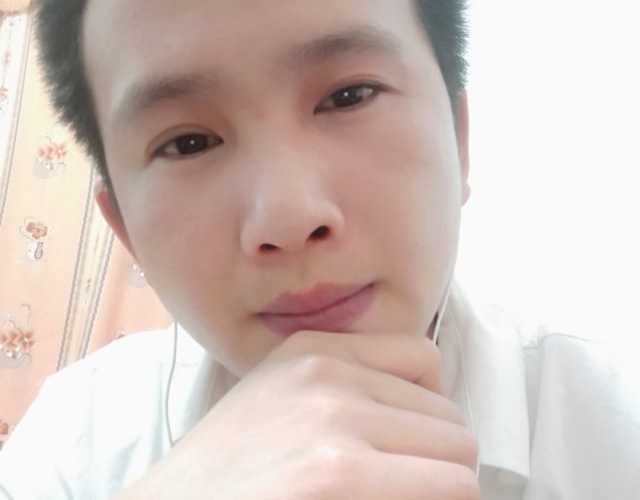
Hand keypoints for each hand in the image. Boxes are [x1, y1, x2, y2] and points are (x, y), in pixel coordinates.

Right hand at [117, 331, 478, 499]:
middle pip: (447, 415)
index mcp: (313, 349)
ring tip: (394, 498)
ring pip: (459, 456)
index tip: (405, 448)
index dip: (424, 412)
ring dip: (440, 487)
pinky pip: (452, 487)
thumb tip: (431, 415)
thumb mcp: (280, 401)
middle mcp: (324, 372)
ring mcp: (331, 418)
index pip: (425, 358)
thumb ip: (345, 389)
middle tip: (400, 488)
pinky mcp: (335, 472)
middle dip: (436, 460)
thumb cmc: (226, 477)